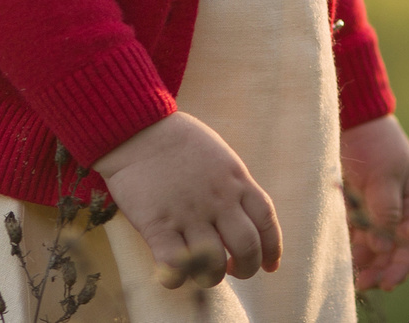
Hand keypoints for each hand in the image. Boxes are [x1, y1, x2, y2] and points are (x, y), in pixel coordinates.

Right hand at [97, 112, 282, 286]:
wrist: (136, 128)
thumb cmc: (177, 141)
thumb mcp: (219, 155)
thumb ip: (234, 185)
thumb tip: (241, 218)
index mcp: (236, 180)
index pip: (266, 222)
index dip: (272, 249)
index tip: (269, 265)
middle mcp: (218, 200)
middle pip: (248, 248)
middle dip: (247, 269)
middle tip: (234, 270)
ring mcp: (189, 214)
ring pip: (214, 265)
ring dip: (212, 277)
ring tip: (203, 271)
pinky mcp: (158, 225)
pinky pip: (175, 266)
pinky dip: (178, 279)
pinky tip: (174, 273)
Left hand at [341, 115, 408, 289]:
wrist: (352, 117)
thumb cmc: (376, 141)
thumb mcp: (386, 172)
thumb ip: (386, 209)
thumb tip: (384, 247)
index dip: (404, 264)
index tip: (389, 282)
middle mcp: (393, 210)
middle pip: (391, 249)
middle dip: (381, 269)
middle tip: (365, 283)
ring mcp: (370, 209)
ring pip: (370, 245)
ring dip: (363, 262)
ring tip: (350, 274)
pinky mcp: (350, 205)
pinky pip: (350, 233)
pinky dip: (348, 246)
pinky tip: (339, 255)